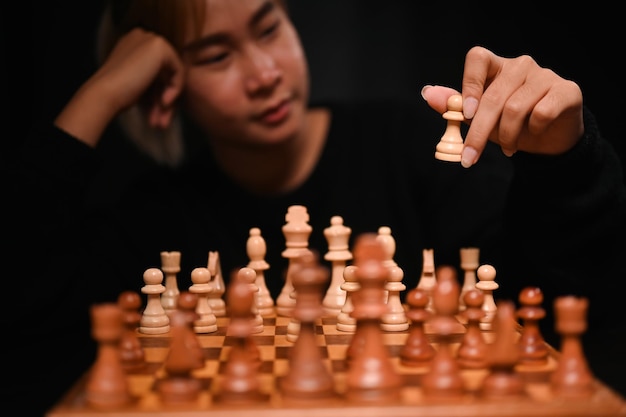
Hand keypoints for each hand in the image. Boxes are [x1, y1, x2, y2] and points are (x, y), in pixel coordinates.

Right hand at [55, 28, 184, 146]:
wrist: (104, 93)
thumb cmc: (117, 94)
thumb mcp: (140, 85)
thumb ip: (155, 81)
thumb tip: (174, 93)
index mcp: (135, 44)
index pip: (158, 70)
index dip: (159, 94)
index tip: (157, 115)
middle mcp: (143, 37)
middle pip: (166, 73)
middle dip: (164, 100)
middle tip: (161, 123)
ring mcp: (151, 39)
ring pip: (173, 74)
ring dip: (169, 100)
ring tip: (162, 123)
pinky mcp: (160, 46)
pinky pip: (179, 71)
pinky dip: (175, 89)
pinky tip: (164, 103)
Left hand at [422, 46, 583, 167]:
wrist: (548, 139)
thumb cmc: (510, 124)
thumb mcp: (478, 118)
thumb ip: (455, 106)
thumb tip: (428, 94)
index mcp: (497, 66)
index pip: (478, 58)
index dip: (469, 84)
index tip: (465, 114)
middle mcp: (521, 65)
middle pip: (493, 95)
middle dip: (479, 132)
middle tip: (470, 156)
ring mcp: (545, 75)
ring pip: (515, 108)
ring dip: (506, 136)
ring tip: (507, 148)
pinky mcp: (567, 91)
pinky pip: (541, 113)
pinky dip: (532, 131)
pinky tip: (532, 135)